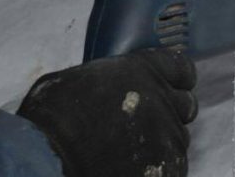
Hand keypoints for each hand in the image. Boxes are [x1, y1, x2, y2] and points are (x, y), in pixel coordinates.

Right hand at [17, 49, 197, 176]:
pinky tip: (130, 169)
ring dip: (161, 144)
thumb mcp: (73, 81)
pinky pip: (173, 166)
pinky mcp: (168, 167)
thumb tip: (105, 86)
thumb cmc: (51, 120)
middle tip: (148, 124)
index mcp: (142, 70)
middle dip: (172, 113)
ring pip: (178, 139)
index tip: (175, 85)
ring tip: (130, 153)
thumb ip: (105, 80)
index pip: (181, 68)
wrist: (49, 160)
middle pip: (185, 106)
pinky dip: (158, 169)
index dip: (178, 79)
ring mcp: (167, 136)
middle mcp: (162, 99)